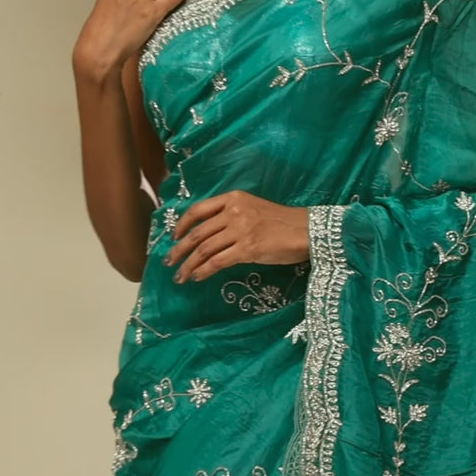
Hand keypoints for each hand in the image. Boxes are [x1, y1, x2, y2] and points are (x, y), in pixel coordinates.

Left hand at [164, 189, 310, 283]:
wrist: (306, 230)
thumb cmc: (282, 222)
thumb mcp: (253, 209)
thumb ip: (231, 217)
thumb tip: (209, 235)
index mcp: (233, 198)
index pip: (199, 209)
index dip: (182, 224)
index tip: (174, 236)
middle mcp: (233, 211)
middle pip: (198, 232)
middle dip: (180, 249)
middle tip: (169, 261)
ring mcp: (240, 229)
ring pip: (205, 248)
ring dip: (189, 264)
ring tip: (180, 276)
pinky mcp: (248, 248)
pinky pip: (218, 261)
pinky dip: (204, 270)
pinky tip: (197, 277)